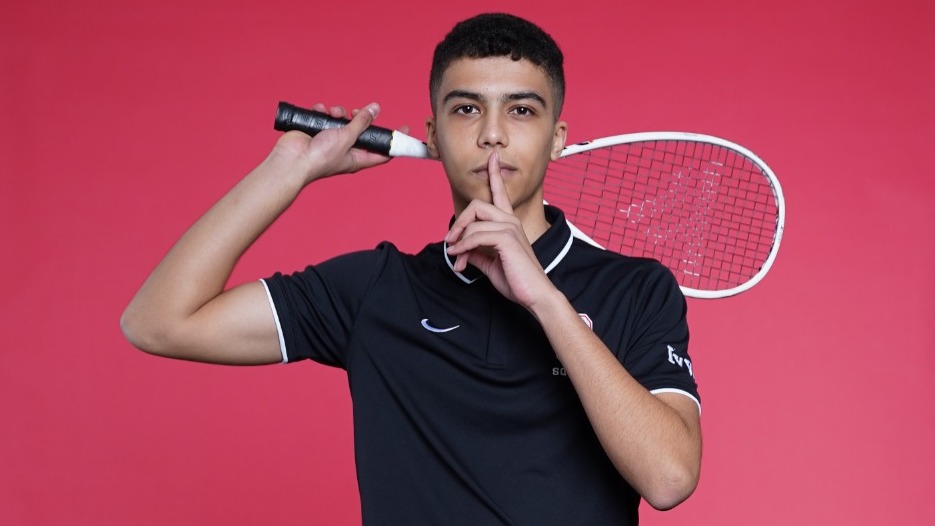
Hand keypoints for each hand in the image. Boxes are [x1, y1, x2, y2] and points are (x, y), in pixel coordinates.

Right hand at [270, 102, 394, 185]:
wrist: (292, 160)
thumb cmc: (320, 157)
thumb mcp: (347, 137)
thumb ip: (362, 123)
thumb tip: (375, 109)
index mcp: (357, 158)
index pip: (383, 152)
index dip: (394, 141)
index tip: (404, 128)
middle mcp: (346, 150)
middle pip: (361, 131)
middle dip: (360, 118)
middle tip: (357, 112)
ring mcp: (330, 141)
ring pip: (342, 121)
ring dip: (339, 113)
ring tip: (333, 113)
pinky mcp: (318, 132)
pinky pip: (325, 117)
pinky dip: (322, 112)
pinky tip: (319, 111)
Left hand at [444, 152, 556, 308]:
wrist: (535, 295)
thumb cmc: (517, 280)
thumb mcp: (490, 264)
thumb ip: (477, 253)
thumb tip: (461, 250)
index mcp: (509, 223)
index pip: (500, 192)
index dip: (495, 173)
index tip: (493, 157)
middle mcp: (510, 221)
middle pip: (477, 205)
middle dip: (459, 222)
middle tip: (450, 242)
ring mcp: (510, 228)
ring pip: (474, 223)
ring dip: (459, 242)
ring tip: (455, 257)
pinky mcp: (507, 239)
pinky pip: (476, 236)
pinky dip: (463, 247)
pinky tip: (460, 258)